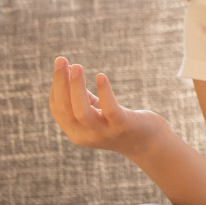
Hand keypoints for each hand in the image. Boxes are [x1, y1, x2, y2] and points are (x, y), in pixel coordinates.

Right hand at [49, 57, 168, 158]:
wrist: (149, 144)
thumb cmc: (120, 123)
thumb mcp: (97, 111)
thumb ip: (83, 97)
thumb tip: (70, 69)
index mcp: (76, 132)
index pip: (58, 108)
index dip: (56, 86)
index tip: (60, 64)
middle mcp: (86, 135)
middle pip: (66, 110)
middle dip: (61, 83)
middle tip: (62, 60)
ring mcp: (104, 133)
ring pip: (82, 112)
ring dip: (76, 87)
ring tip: (77, 67)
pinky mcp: (123, 126)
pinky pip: (109, 110)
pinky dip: (104, 93)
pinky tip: (101, 76)